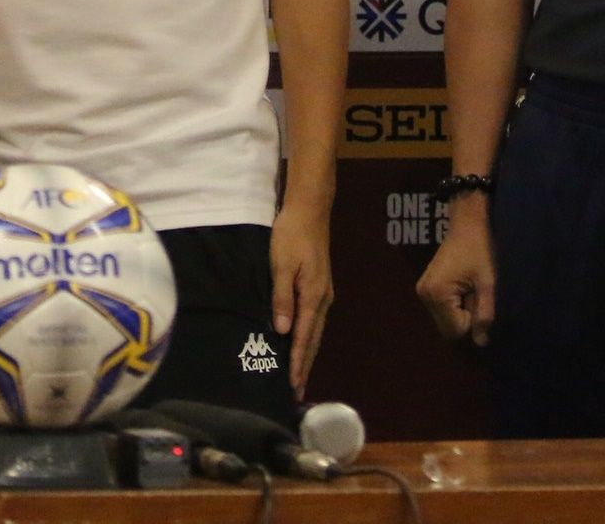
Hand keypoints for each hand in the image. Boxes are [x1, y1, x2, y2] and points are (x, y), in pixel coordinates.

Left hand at [270, 198, 333, 398]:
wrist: (309, 212)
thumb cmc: (291, 236)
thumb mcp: (281, 265)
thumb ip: (281, 298)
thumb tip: (282, 330)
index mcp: (312, 296)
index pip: (303, 336)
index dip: (297, 361)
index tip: (292, 384)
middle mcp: (322, 299)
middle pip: (313, 339)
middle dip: (305, 365)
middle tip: (297, 391)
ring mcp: (323, 294)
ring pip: (316, 332)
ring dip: (307, 354)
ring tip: (299, 375)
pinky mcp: (320, 288)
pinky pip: (315, 321)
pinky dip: (309, 338)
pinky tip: (302, 344)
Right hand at [415, 210, 494, 346]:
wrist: (466, 225)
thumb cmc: (480, 251)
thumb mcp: (487, 283)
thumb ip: (484, 314)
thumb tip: (481, 343)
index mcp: (438, 294)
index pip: (457, 330)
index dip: (473, 320)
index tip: (478, 297)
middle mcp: (425, 295)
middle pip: (448, 328)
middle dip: (465, 317)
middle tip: (474, 293)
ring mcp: (422, 291)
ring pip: (445, 319)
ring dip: (460, 310)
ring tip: (468, 287)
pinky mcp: (425, 287)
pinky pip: (441, 309)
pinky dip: (453, 304)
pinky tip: (461, 286)